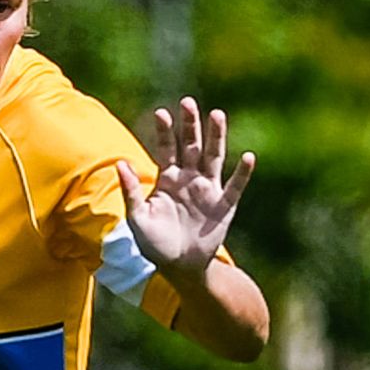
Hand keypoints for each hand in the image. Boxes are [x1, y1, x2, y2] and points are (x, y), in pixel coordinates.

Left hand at [116, 96, 254, 278]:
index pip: (166, 148)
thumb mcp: (137, 218)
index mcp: (168, 179)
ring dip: (216, 137)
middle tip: (187, 102)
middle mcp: (189, 179)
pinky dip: (242, 173)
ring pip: (213, 157)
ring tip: (217, 114)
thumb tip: (120, 162)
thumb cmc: (154, 244)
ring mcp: (208, 190)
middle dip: (190, 125)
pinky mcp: (224, 206)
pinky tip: (248, 157)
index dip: (165, 131)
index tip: (162, 113)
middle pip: (191, 145)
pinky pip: (235, 186)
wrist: (179, 267)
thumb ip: (131, 191)